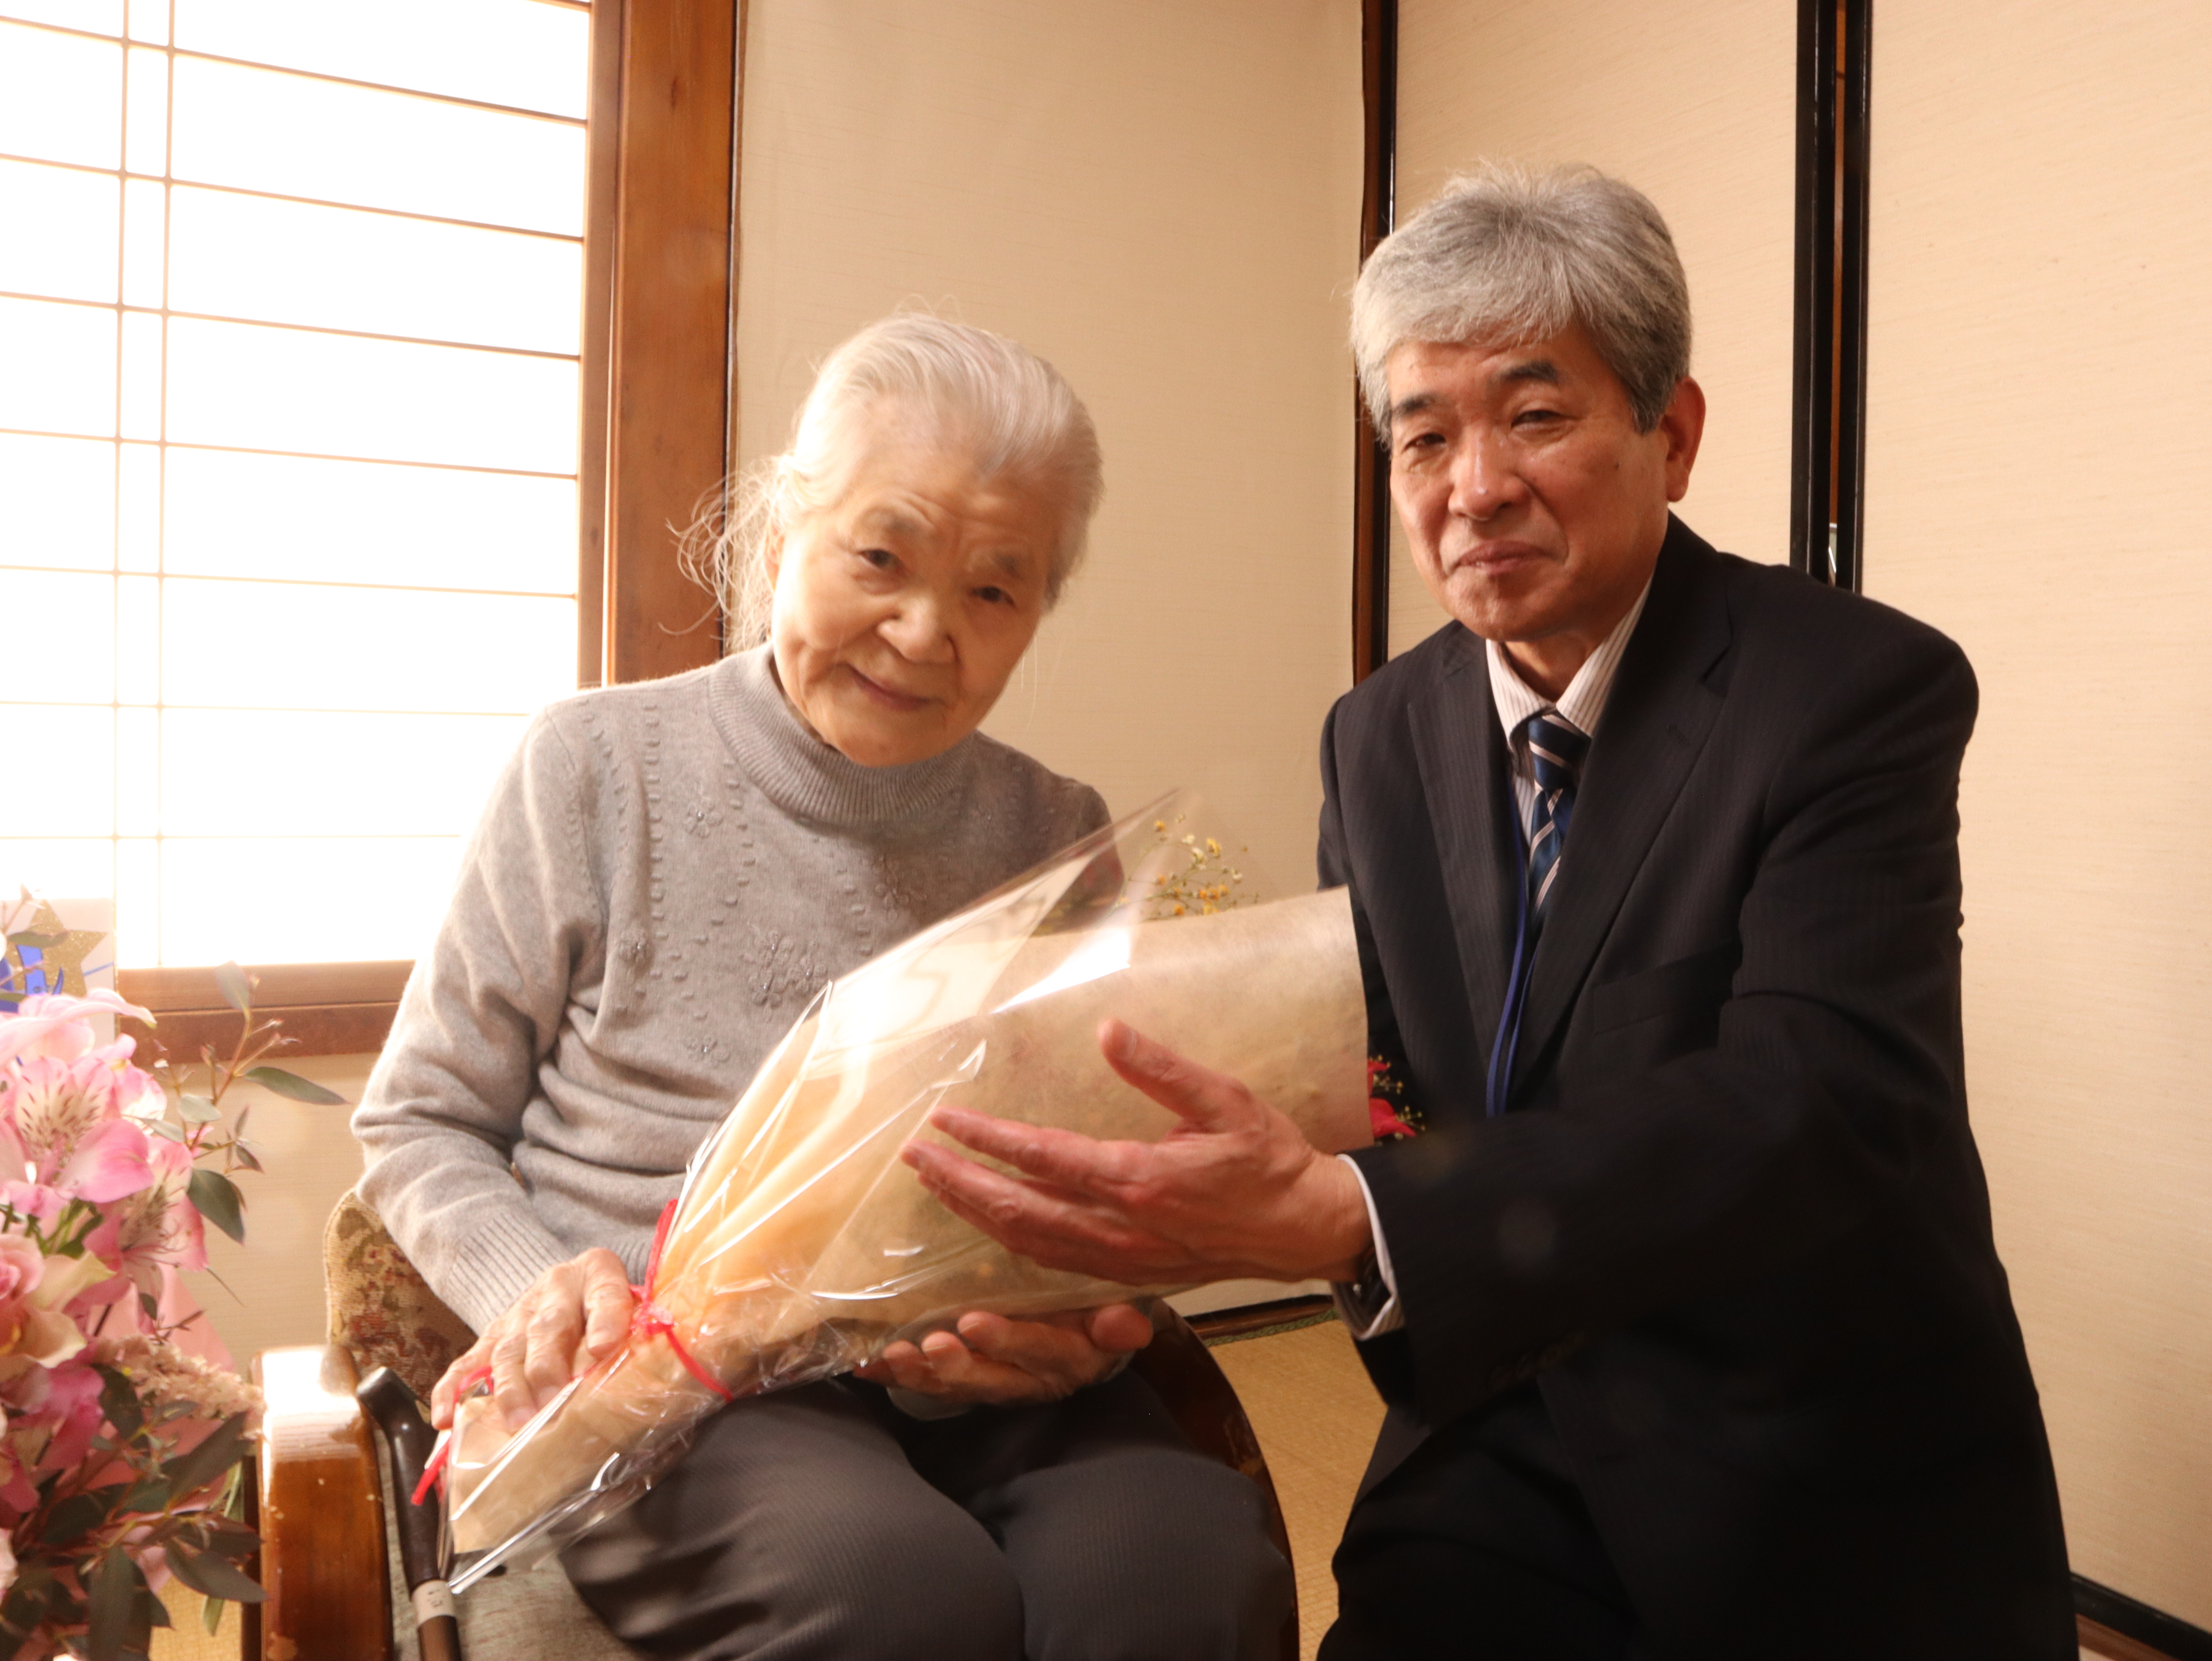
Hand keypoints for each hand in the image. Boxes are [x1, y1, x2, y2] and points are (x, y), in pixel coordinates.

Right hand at [430, 1247, 634, 1432]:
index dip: (604, 1321)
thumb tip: (653, 1385)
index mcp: (598, 1274)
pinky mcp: (490, 1336)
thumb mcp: (634, 1311)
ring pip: (509, 1349)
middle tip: (550, 1404)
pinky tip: (447, 1418)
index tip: (602, 1350)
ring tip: (517, 1421)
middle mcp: (555, 1289)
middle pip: (548, 1326)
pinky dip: (453, 1392)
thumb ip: (640, 1339)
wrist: (572, 1288)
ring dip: (510, 1389)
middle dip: (547, 1368)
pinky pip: (467, 1363)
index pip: (605, 1293)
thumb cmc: (613, 1315)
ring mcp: (517, 1312)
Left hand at [852, 1304, 1152, 1404]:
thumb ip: (1118, 1323)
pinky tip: (863, 1367)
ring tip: (889, 1358)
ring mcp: (996, 1384)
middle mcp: (1029, 1379)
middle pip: (991, 1379)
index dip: (1008, 1339)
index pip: (1039, 1350)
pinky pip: (929, 1386)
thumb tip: (1129, 1324)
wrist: (1092, 1344)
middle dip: (955, 1366)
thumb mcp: (1115, 1318)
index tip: (974, 1323)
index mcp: (1067, 1358)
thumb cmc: (1097, 1317)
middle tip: (928, 1346)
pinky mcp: (970, 1382)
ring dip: (920, 1375)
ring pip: (956, 1388)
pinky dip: (894, 1378)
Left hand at [901, 1018, 1371, 1286]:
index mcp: (1140, 1180)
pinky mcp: (1128, 1274)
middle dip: (959, 1181)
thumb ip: (1162, 1068)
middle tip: (914, 1154)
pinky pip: (1053, 1263)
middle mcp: (1121, 1227)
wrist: (1303, 1228)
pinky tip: (988, 1223)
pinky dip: (1009, 1243)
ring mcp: (1121, 1259)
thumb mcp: (1225, 1099)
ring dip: (975, 1213)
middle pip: (1018, 1210)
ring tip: (935, 1184)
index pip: (1043, 1158)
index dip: (987, 1139)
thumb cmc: (1267, 1159)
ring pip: (1028, 1243)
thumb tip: (1108, 1030)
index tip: (943, 1119)